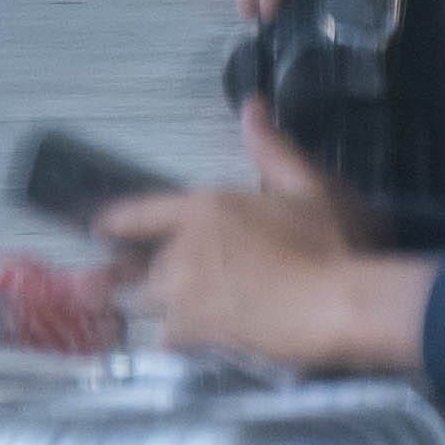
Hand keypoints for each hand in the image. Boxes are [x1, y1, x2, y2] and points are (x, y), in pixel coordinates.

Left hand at [99, 125, 431, 378]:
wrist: (342, 306)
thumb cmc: (334, 242)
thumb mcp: (313, 187)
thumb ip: (274, 150)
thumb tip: (251, 106)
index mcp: (206, 209)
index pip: (139, 213)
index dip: (116, 222)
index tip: (101, 230)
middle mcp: (183, 251)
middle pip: (144, 266)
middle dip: (146, 273)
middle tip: (151, 282)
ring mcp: (185, 295)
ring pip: (151, 303)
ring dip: (162, 307)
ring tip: (181, 312)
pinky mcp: (196, 332)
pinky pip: (168, 337)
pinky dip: (179, 338)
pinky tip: (197, 338)